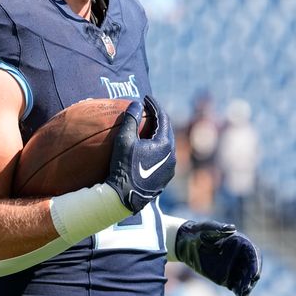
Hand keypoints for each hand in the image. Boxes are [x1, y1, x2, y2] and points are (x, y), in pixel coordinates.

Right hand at [105, 96, 175, 212]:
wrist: (124, 197)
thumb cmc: (123, 167)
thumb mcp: (124, 140)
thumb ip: (131, 119)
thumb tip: (136, 103)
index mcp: (165, 144)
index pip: (163, 118)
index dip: (154, 105)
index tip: (146, 98)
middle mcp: (172, 156)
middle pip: (167, 130)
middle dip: (158, 118)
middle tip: (147, 109)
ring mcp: (170, 168)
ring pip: (166, 144)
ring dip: (158, 133)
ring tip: (147, 126)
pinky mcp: (165, 178)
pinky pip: (164, 156)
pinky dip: (157, 147)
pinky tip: (147, 146)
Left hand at [175, 220, 261, 295]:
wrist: (186, 242)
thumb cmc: (198, 232)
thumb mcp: (206, 228)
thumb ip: (219, 228)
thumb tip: (232, 228)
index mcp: (240, 242)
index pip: (253, 255)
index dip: (255, 264)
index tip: (254, 275)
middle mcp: (241, 256)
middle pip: (251, 270)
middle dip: (250, 280)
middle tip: (246, 289)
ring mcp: (235, 268)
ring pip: (245, 281)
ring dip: (246, 290)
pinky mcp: (228, 278)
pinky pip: (237, 288)